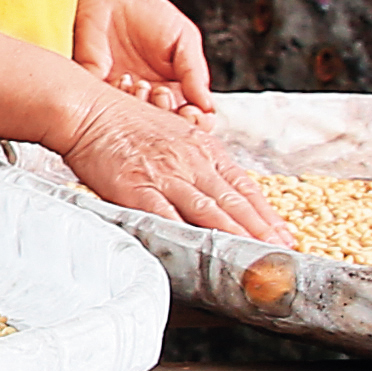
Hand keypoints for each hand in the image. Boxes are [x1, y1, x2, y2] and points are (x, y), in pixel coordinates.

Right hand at [50, 88, 285, 244]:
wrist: (87, 109)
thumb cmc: (124, 121)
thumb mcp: (173, 133)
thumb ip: (195, 160)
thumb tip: (214, 186)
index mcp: (203, 148)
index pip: (245, 187)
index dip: (267, 215)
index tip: (284, 236)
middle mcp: (192, 162)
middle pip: (235, 203)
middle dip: (262, 233)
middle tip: (282, 255)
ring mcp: (167, 176)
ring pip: (211, 213)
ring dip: (236, 239)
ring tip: (256, 261)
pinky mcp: (139, 189)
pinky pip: (169, 217)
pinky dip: (188, 238)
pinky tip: (203, 254)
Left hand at [72, 0, 218, 113]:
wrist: (110, 0)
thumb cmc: (150, 16)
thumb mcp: (184, 37)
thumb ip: (195, 71)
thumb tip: (208, 105)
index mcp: (178, 87)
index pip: (194, 118)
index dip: (197, 122)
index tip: (193, 112)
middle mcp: (152, 97)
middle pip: (167, 128)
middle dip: (168, 118)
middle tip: (162, 93)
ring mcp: (126, 97)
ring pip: (138, 124)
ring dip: (143, 106)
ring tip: (142, 84)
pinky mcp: (100, 92)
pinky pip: (109, 110)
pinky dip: (119, 97)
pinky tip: (122, 78)